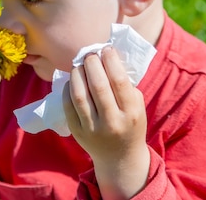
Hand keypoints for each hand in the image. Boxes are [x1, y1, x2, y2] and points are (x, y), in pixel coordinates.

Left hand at [62, 46, 149, 199]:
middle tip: (89, 53)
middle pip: (98, 86)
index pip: (119, 82)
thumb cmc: (129, 123)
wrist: (119, 158)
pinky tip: (72, 80)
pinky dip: (68, 88)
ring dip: (77, 74)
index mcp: (131, 113)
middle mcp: (112, 122)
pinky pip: (68, 105)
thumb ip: (125, 85)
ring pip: (79, 95)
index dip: (111, 61)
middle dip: (92, 64)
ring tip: (79, 64)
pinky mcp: (77, 132)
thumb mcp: (137, 107)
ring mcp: (92, 128)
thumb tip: (106, 58)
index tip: (106, 49)